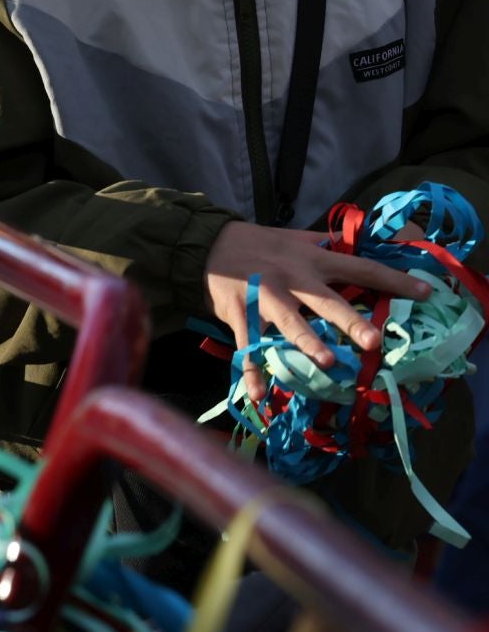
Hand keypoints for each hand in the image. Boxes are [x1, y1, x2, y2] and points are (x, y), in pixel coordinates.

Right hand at [204, 221, 428, 401]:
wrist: (206, 246)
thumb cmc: (258, 244)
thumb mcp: (295, 237)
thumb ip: (328, 244)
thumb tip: (364, 241)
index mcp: (311, 259)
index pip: (359, 268)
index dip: (391, 280)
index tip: (425, 294)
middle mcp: (291, 278)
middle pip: (324, 301)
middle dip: (348, 321)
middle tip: (373, 341)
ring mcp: (265, 298)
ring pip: (289, 324)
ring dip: (307, 343)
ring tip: (327, 363)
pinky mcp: (240, 314)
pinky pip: (248, 347)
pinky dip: (253, 372)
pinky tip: (261, 394)